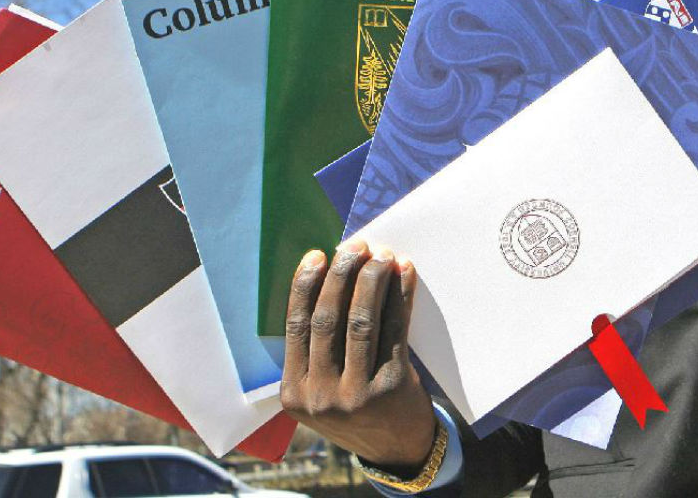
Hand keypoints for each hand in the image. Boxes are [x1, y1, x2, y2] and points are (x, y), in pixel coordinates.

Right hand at [280, 239, 436, 471]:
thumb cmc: (357, 407)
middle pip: (328, 319)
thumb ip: (317, 350)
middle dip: (342, 275)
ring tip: (381, 255)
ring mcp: (356, 394)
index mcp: (293, 393)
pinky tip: (403, 274)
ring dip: (372, 280)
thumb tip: (329, 277)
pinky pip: (395, 330)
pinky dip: (399, 296)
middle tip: (355, 246)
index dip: (306, 286)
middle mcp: (320, 396)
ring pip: (361, 321)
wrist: (396, 451)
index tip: (318, 255)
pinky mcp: (391, 388)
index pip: (296, 326)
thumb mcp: (321, 391)